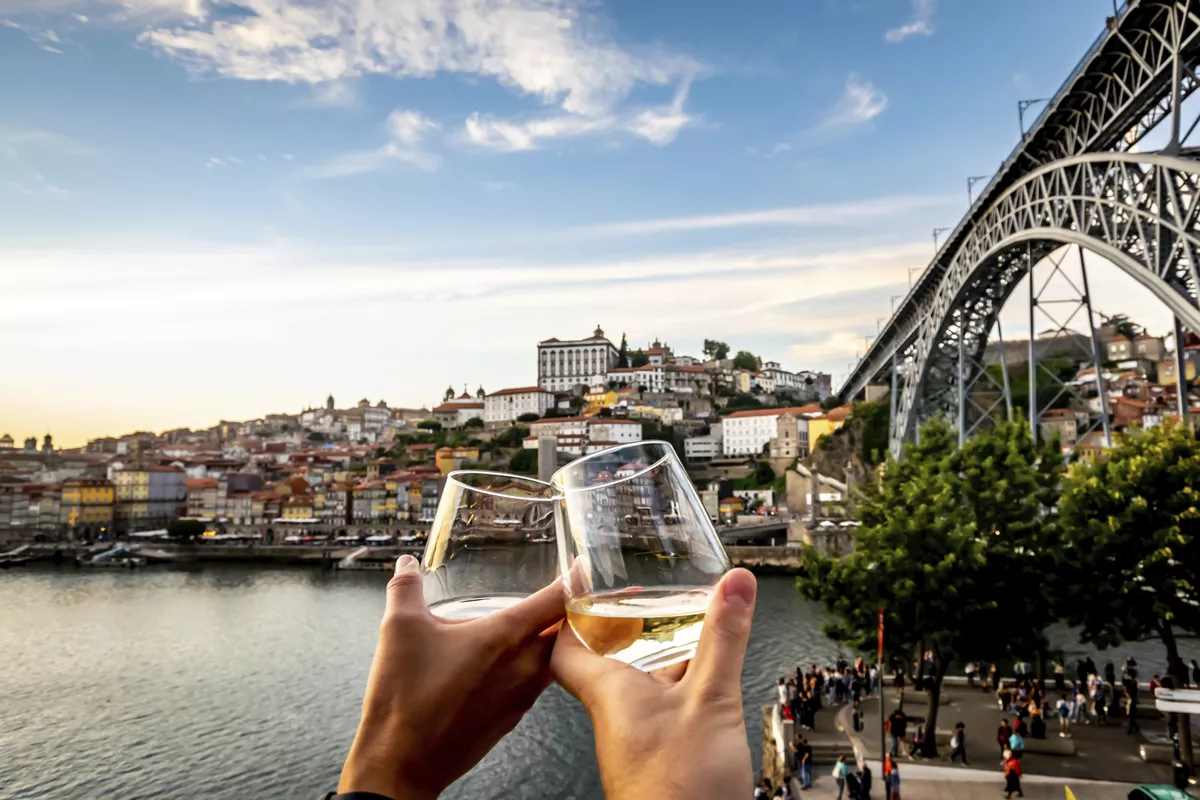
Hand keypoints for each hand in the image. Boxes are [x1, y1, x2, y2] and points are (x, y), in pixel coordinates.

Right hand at [338, 554, 564, 799]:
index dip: (573, 580)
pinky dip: (535, 667)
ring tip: (545, 624)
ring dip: (552, 641)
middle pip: (563, 632)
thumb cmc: (405, 698)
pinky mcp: (511, 718)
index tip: (582, 566)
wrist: (402, 763)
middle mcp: (523, 666)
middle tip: (570, 593)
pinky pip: (535, 684)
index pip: (555, 601)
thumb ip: (406, 588)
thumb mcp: (399, 628)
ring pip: (552, 660)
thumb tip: (408, 563)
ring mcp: (520, 696)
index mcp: (504, 637)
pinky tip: (513, 663)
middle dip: (569, 611)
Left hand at [551, 569, 756, 799]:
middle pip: (605, 662)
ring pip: (639, 687)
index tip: (586, 586)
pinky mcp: (658, 759)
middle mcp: (615, 714)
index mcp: (609, 692)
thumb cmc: (680, 786)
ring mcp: (636, 740)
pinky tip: (705, 685)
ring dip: (660, 659)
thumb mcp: (710, 698)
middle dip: (625, 630)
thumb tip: (735, 583)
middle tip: (643, 601)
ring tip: (686, 630)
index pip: (565, 647)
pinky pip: (660, 712)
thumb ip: (723, 639)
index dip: (571, 615)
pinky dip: (678, 689)